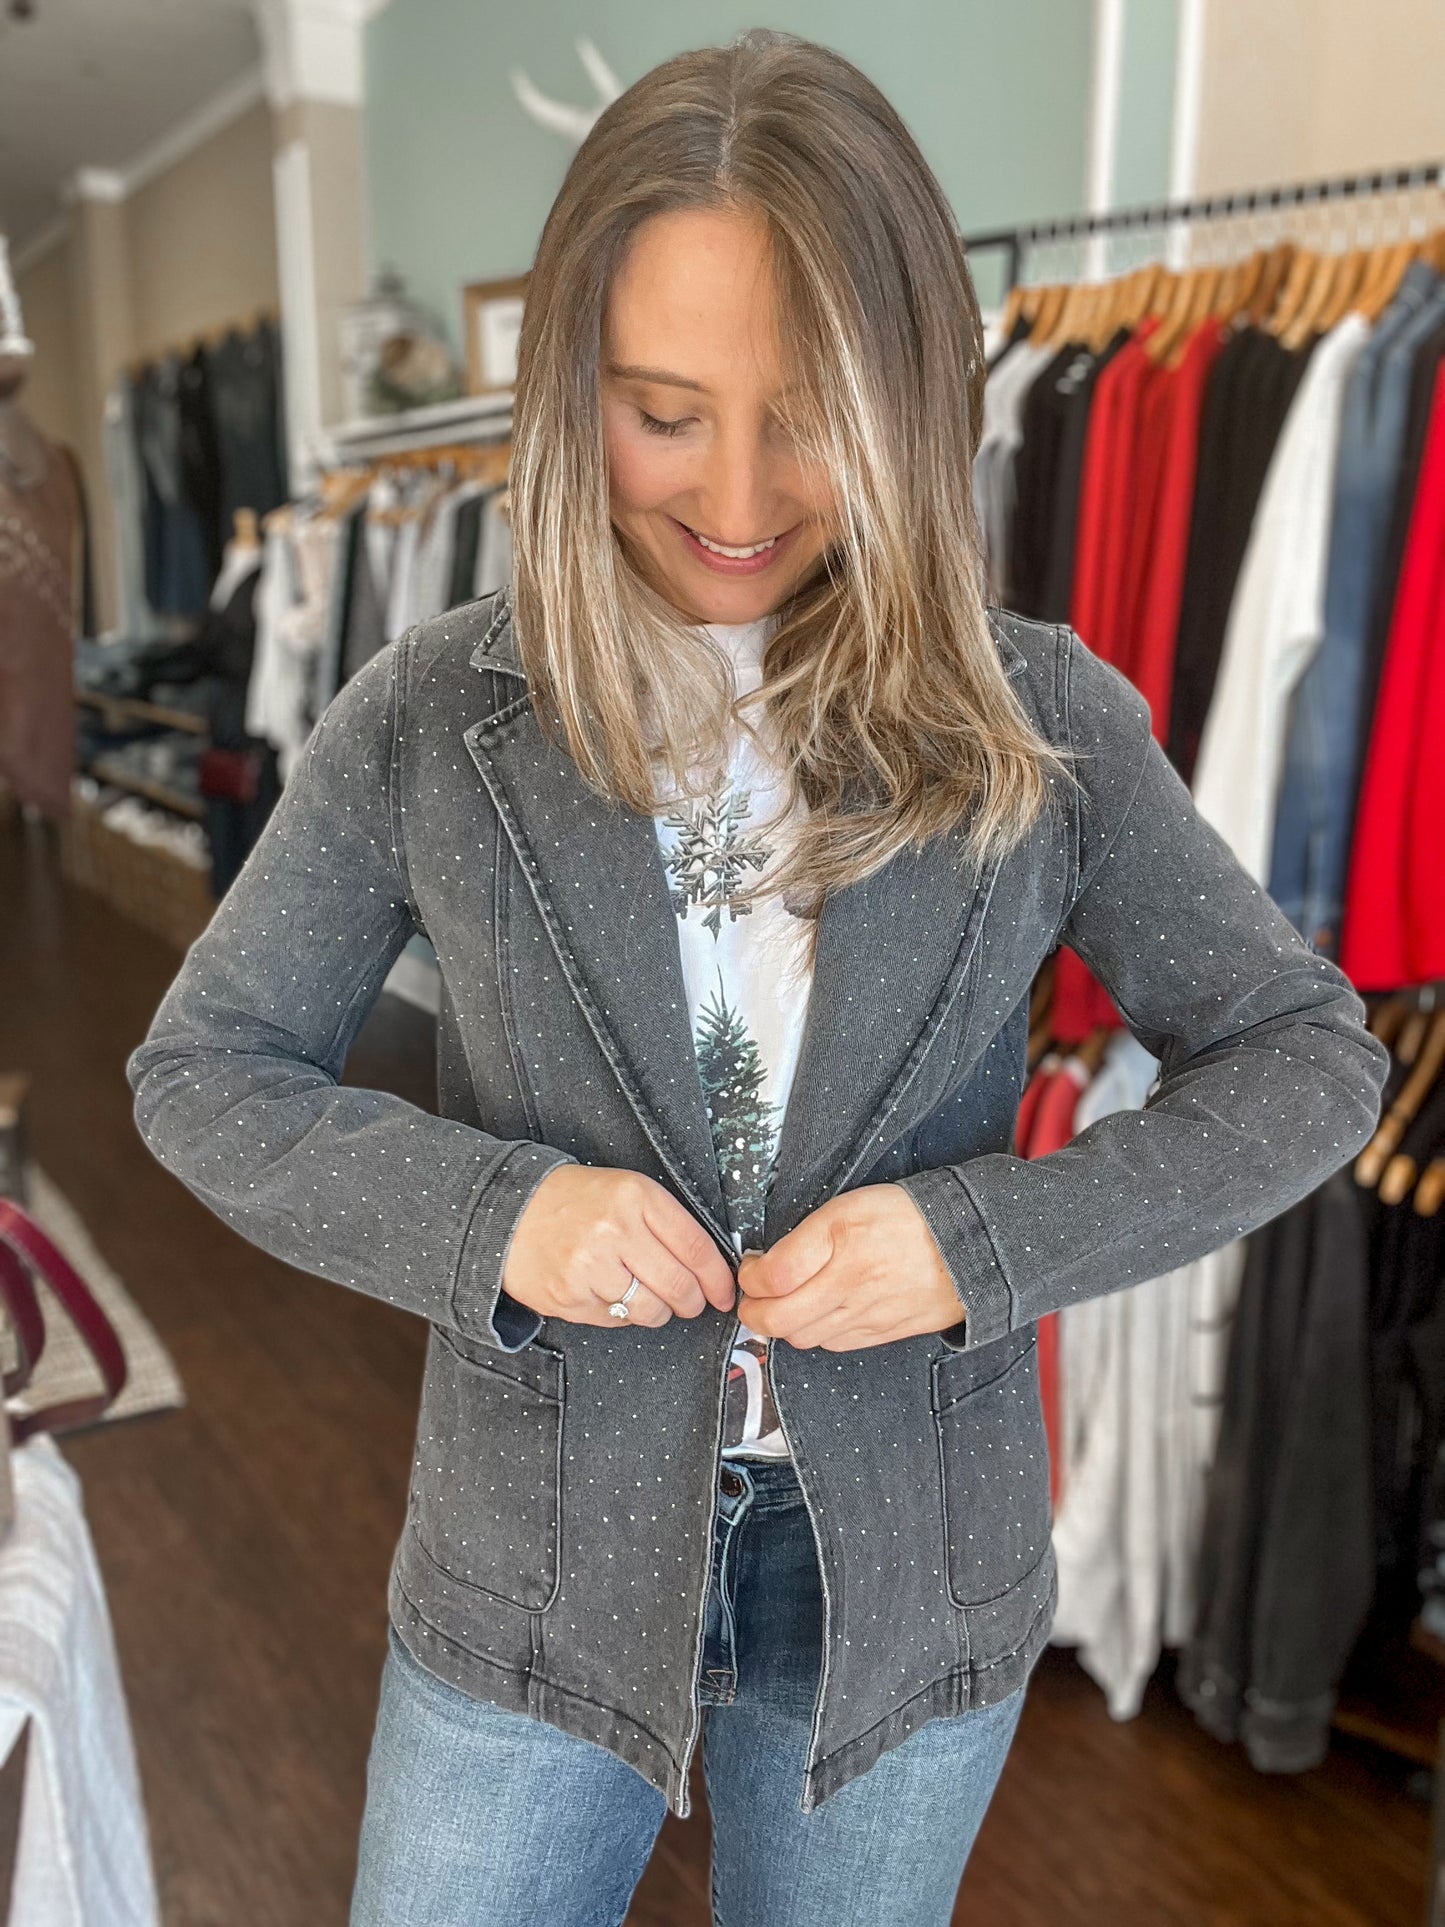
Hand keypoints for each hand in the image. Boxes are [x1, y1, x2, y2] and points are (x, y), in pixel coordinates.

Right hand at [502, 1165, 736, 1328]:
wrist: (509, 1211)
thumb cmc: (574, 1202)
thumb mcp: (625, 1191)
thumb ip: (666, 1222)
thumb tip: (708, 1267)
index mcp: (636, 1197)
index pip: (695, 1247)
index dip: (717, 1278)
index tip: (724, 1292)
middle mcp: (614, 1230)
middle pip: (679, 1285)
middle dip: (693, 1302)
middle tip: (691, 1302)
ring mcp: (590, 1267)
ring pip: (650, 1310)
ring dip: (658, 1312)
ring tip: (647, 1297)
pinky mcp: (570, 1297)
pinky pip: (616, 1321)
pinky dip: (622, 1315)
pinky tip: (610, 1294)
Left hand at [736, 1183, 964, 1349]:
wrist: (970, 1244)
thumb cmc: (909, 1217)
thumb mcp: (850, 1205)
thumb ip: (806, 1237)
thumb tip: (766, 1264)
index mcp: (839, 1239)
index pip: (773, 1275)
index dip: (750, 1276)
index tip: (750, 1268)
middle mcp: (850, 1282)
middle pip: (779, 1318)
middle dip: (754, 1311)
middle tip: (752, 1298)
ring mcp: (866, 1314)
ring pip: (802, 1336)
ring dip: (783, 1324)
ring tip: (784, 1304)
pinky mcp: (882, 1333)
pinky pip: (833, 1344)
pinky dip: (816, 1333)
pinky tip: (819, 1314)